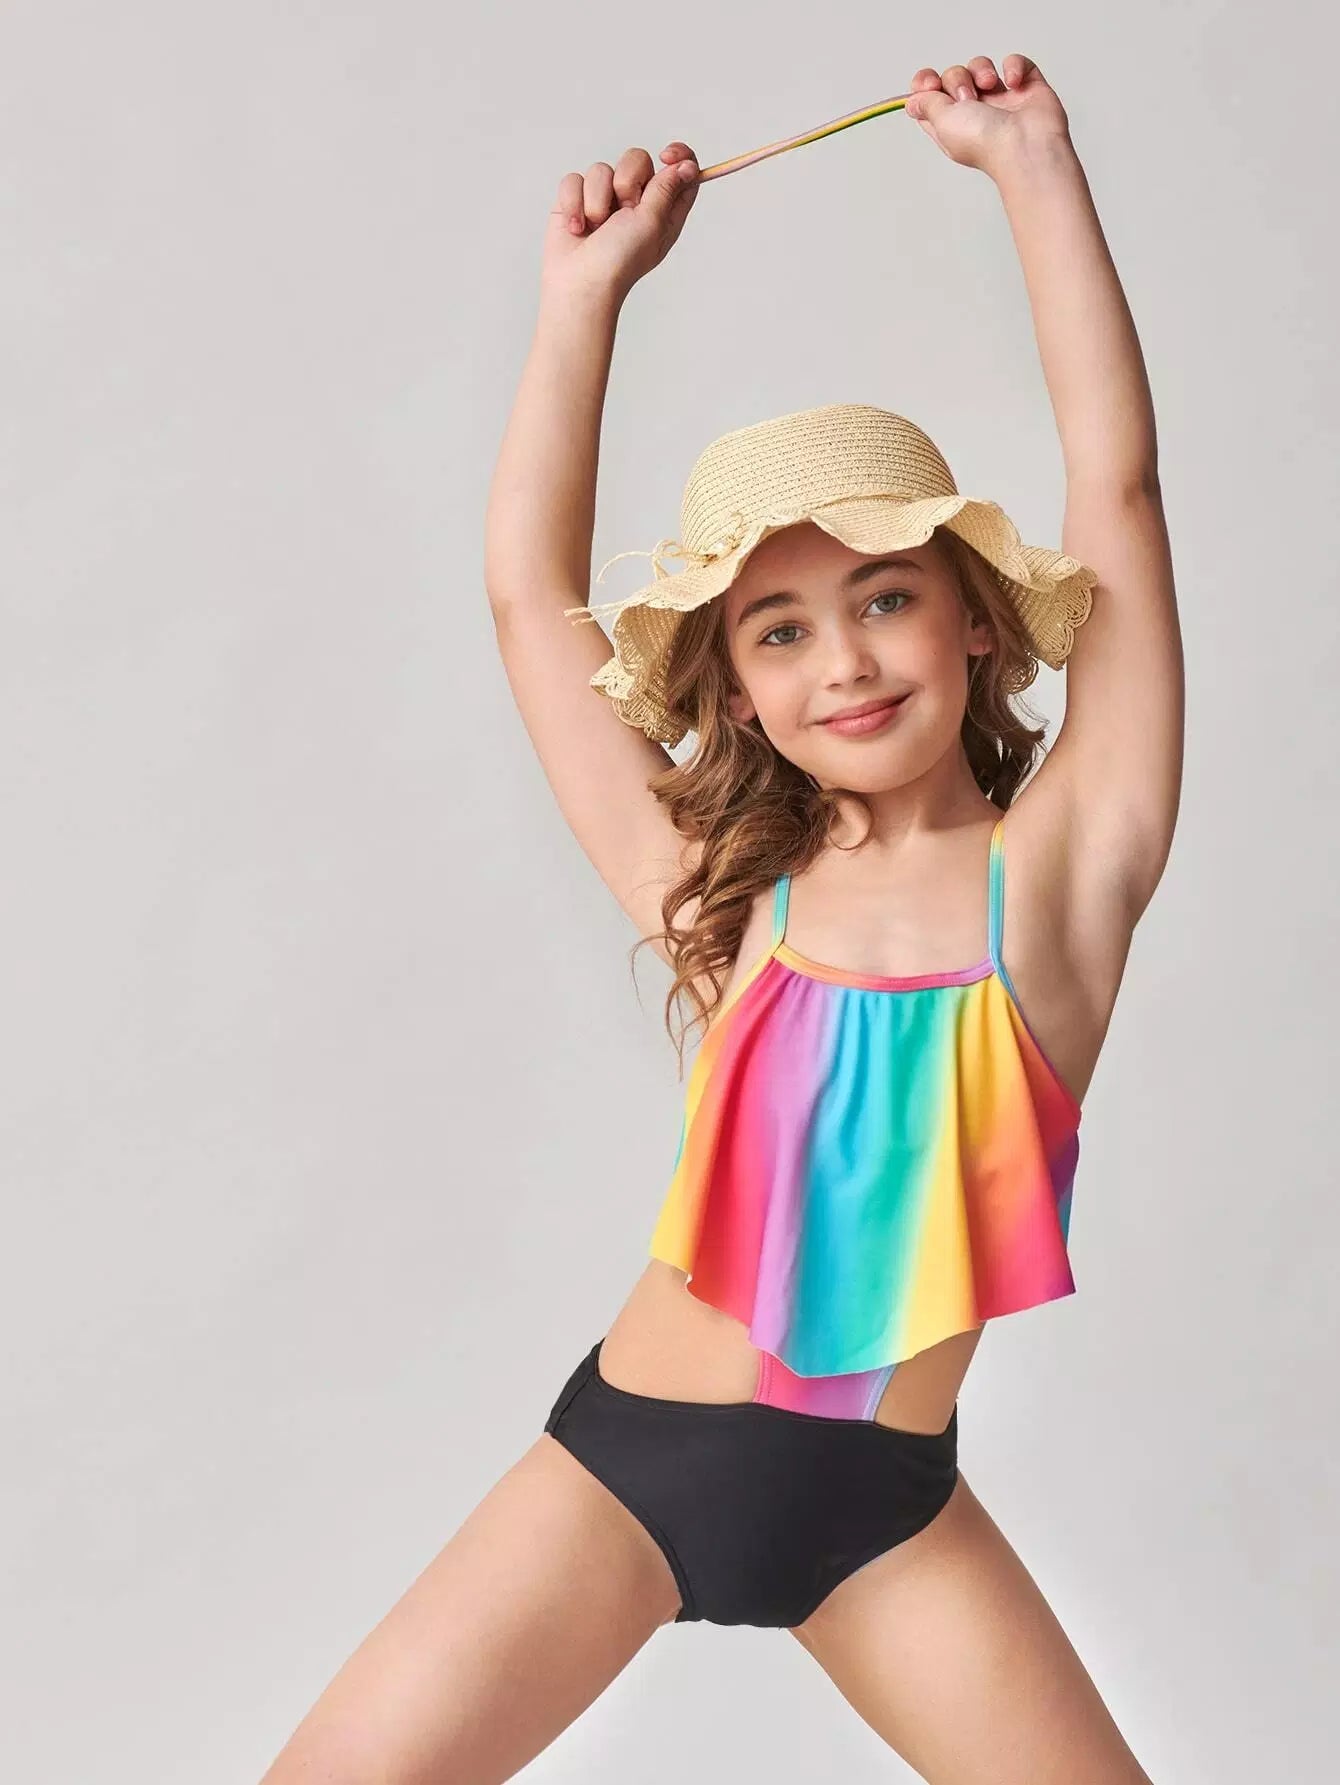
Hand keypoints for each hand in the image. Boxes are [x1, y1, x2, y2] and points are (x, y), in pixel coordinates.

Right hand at [541, 142, 700, 305]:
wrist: (579, 283)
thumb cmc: (619, 261)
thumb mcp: (653, 222)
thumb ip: (668, 188)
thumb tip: (688, 165)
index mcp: (662, 209)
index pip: (679, 170)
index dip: (678, 156)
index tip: (667, 155)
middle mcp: (635, 202)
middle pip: (637, 159)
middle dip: (627, 181)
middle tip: (623, 211)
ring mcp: (604, 200)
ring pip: (601, 169)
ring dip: (596, 199)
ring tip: (596, 227)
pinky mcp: (576, 200)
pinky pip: (574, 179)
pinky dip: (573, 203)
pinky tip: (577, 228)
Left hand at [905, 54, 1069, 178]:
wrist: (1026, 146)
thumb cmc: (986, 143)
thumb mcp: (942, 123)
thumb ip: (926, 105)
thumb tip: (913, 101)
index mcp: (951, 124)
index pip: (930, 98)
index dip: (926, 85)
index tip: (931, 85)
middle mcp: (974, 112)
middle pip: (953, 76)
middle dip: (957, 79)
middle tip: (968, 98)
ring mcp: (1000, 100)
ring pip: (980, 66)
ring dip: (982, 70)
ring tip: (991, 86)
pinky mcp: (1025, 88)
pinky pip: (1014, 62)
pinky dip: (1013, 67)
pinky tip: (1014, 83)